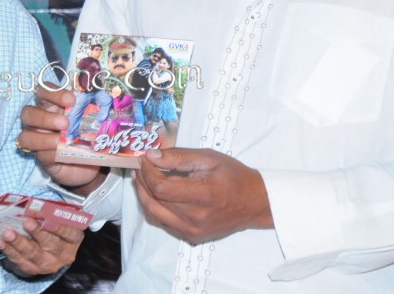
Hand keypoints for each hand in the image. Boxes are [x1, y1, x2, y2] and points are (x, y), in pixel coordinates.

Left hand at [0, 217, 83, 275]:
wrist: (48, 249)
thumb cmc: (52, 225)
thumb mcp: (58, 217)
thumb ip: (51, 211)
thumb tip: (34, 203)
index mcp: (73, 239)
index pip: (68, 233)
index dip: (57, 225)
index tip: (45, 216)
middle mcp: (63, 255)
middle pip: (50, 244)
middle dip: (37, 233)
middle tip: (26, 222)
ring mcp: (48, 265)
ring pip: (33, 254)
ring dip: (19, 243)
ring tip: (7, 233)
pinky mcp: (34, 270)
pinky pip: (20, 262)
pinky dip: (9, 251)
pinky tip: (0, 242)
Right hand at [19, 84, 103, 191]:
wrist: (91, 162)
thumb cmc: (87, 134)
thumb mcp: (89, 119)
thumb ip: (89, 109)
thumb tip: (104, 98)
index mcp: (51, 106)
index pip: (42, 91)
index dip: (52, 93)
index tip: (71, 99)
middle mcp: (40, 121)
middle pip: (27, 113)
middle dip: (44, 117)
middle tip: (65, 123)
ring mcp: (39, 141)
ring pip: (26, 136)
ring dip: (43, 137)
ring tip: (60, 140)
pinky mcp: (43, 159)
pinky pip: (41, 155)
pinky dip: (51, 153)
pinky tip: (62, 152)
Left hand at [132, 148, 270, 243]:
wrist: (254, 203)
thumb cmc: (233, 176)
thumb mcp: (208, 158)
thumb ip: (178, 157)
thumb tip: (151, 156)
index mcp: (202, 195)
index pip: (160, 187)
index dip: (147, 172)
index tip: (145, 159)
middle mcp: (195, 217)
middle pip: (154, 201)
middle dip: (141, 182)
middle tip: (139, 168)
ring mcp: (192, 230)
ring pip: (155, 214)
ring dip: (144, 195)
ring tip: (142, 179)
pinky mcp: (191, 237)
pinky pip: (164, 222)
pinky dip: (155, 207)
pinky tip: (156, 194)